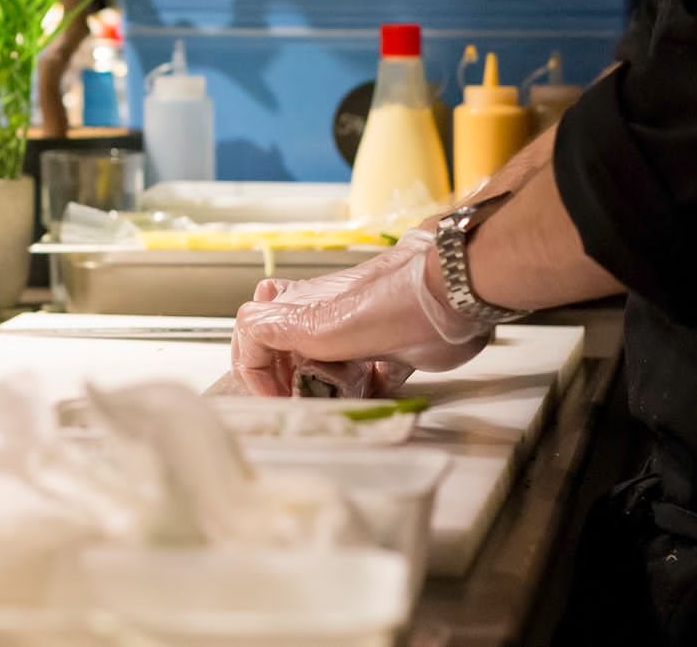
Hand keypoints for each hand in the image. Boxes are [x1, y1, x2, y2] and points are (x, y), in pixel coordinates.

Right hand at [233, 231, 490, 396]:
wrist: (450, 294)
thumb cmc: (387, 304)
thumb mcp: (316, 322)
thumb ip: (272, 329)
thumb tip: (246, 336)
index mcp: (300, 310)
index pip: (252, 334)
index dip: (254, 370)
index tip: (275, 397)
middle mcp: (323, 321)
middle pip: (285, 352)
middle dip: (285, 382)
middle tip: (299, 401)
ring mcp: (358, 337)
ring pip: (323, 367)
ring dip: (322, 389)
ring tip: (333, 402)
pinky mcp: (391, 354)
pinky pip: (367, 379)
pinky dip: (364, 395)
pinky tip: (371, 400)